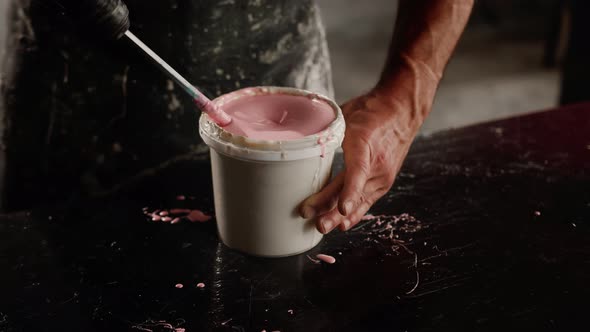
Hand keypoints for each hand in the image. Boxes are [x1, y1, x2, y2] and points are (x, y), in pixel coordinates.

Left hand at [299, 88, 418, 233]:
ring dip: (340, 216)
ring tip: (322, 227)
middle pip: (353, 191)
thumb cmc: (371, 111)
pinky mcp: (383, 181)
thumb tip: (302, 144)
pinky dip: (354, 213)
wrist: (401, 110)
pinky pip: (367, 200)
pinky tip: (341, 224)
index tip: (342, 208)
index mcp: (364, 144)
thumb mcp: (346, 116)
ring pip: (359, 200)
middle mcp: (376, 164)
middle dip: (333, 210)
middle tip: (316, 223)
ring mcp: (382, 175)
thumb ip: (327, 134)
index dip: (350, 192)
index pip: (358, 172)